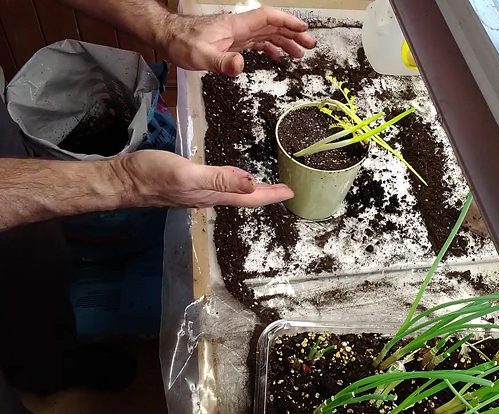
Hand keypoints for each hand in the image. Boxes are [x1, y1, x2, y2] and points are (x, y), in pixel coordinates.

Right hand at [115, 150, 292, 208]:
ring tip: (265, 185)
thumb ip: (220, 178)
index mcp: (213, 195)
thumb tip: (252, 183)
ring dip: (251, 189)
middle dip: (266, 194)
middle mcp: (209, 197)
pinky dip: (232, 181)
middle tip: (284, 189)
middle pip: (244, 197)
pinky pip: (218, 184)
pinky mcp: (187, 184)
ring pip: (232, 192)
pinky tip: (230, 176)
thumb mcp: (188, 174)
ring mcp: (197, 192)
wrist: (122, 180)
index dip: (272, 195)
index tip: (291, 193)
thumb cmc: (153, 175)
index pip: (250, 197)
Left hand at [160, 7, 315, 75]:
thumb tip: (241, 65)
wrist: (167, 37)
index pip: (267, 18)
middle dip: (292, 34)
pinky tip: (277, 57)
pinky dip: (270, 48)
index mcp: (236, 26)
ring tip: (299, 53)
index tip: (303, 29)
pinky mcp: (232, 42)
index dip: (287, 22)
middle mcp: (239, 28)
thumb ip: (222, 62)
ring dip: (284, 41)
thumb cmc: (181, 43)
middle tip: (309, 45)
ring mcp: (236, 35)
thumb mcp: (200, 56)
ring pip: (267, 34)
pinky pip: (257, 42)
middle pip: (272, 26)